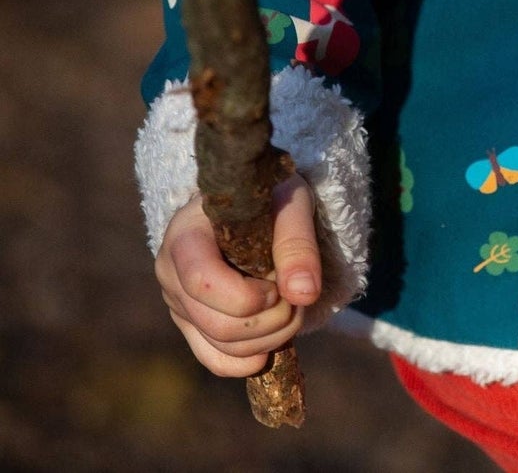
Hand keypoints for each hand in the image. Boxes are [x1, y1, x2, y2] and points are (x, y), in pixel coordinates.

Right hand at [154, 172, 321, 375]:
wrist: (253, 204)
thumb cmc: (269, 198)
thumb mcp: (289, 204)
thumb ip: (298, 243)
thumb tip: (304, 295)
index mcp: (184, 235)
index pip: (203, 283)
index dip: (248, 296)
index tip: (278, 283)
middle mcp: (171, 273)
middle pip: (218, 323)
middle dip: (271, 320)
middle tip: (297, 297)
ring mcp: (178, 303)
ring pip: (221, 346)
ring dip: (269, 339)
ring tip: (292, 308)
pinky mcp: (192, 324)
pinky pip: (215, 360)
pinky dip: (248, 361)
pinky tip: (270, 348)